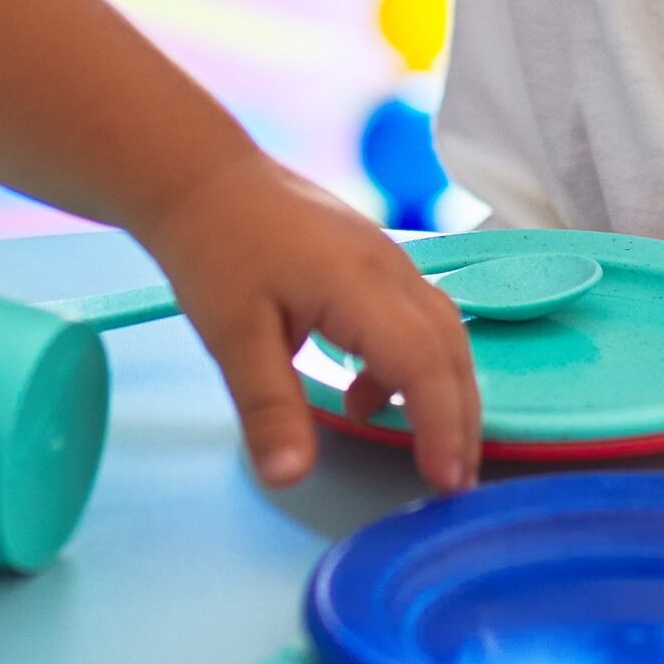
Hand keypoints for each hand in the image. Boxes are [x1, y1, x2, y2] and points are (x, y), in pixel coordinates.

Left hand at [139, 151, 484, 491]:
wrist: (203, 178)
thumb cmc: (215, 249)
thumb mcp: (232, 338)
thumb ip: (269, 409)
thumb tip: (290, 478)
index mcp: (360, 284)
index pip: (422, 364)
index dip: (441, 426)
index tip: (446, 483)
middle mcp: (391, 270)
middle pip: (451, 351)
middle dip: (461, 421)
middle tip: (457, 485)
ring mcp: (390, 262)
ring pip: (445, 334)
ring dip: (446, 395)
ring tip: (432, 453)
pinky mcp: (377, 265)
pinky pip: (419, 321)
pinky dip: (412, 368)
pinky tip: (366, 399)